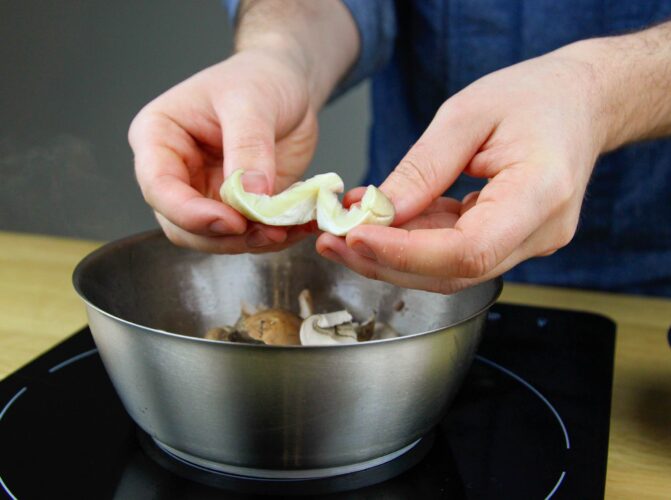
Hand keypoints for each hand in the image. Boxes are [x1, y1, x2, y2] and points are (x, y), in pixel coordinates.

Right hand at [129, 49, 318, 252]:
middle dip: (224, 236)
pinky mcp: (235, 208)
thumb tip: (251, 196)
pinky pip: (245, 236)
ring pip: (213, 239)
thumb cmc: (258, 79)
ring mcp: (203, 193)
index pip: (159, 187)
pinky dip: (270, 238)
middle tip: (268, 232)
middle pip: (182, 225)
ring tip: (286, 230)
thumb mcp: (253, 102)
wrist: (287, 85)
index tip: (232, 221)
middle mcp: (175, 172)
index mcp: (158, 137)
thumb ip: (249, 147)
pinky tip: (296, 229)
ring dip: (250, 243)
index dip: (190, 213)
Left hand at [317, 43, 609, 292]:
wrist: (580, 102)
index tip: (357, 237)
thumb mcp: (467, 115)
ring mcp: (529, 242)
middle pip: (455, 272)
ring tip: (345, 234)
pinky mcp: (512, 240)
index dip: (406, 254)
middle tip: (334, 241)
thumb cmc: (534, 96)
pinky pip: (457, 252)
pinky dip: (415, 243)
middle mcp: (541, 232)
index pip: (468, 251)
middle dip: (387, 262)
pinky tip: (380, 226)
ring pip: (451, 270)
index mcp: (540, 194)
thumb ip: (423, 169)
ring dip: (394, 257)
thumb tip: (378, 213)